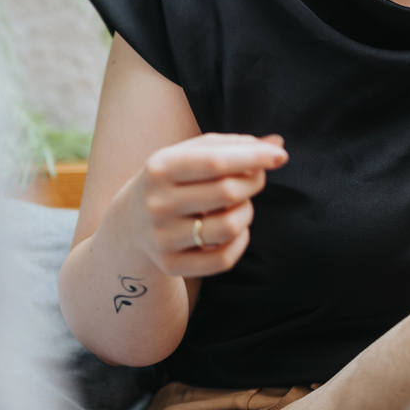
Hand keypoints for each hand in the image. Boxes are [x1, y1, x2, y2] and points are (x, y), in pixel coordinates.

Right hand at [117, 132, 286, 276]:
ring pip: (230, 226)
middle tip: (255, 177)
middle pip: (228, 192)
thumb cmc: (171, 180)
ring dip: (247, 211)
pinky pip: (224, 259)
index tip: (280, 155)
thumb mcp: (189, 154)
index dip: (253, 157)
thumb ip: (232, 145)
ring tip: (239, 204)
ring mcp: (162, 238)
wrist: (129, 224)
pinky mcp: (171, 265)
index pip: (215, 161)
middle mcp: (157, 204)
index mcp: (160, 168)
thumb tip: (277, 144)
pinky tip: (235, 230)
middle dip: (253, 181)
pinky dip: (240, 241)